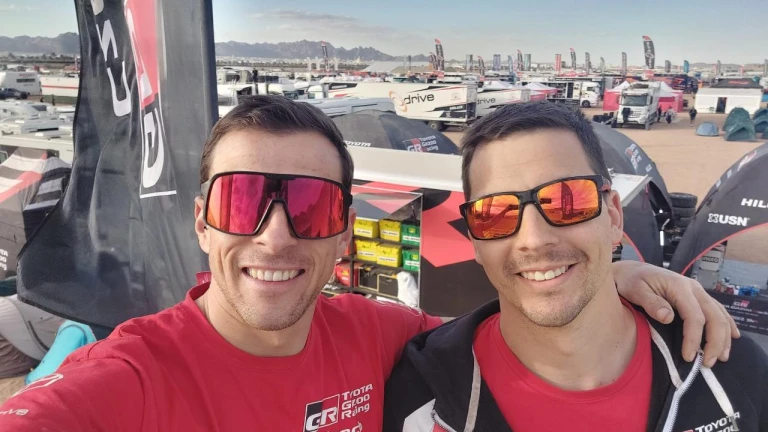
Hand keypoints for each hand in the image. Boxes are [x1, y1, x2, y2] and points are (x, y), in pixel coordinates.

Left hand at [612, 260, 739, 366]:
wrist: (632, 271)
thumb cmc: (631, 281)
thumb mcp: (635, 290)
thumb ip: (651, 303)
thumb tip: (667, 317)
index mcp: (679, 286)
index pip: (694, 317)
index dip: (694, 339)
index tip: (688, 357)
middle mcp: (693, 288)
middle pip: (714, 317)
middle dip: (715, 342)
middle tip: (707, 364)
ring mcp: (698, 292)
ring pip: (720, 315)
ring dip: (724, 337)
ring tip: (721, 358)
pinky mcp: (698, 296)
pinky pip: (718, 310)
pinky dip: (728, 324)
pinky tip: (733, 336)